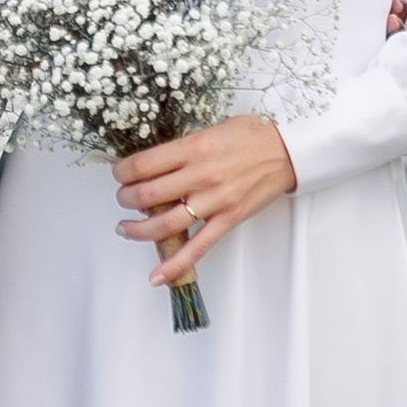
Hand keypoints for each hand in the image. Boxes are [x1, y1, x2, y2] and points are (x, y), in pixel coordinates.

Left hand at [115, 115, 295, 294]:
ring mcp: (215, 201)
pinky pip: (198, 248)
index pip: (142, 164)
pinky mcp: (228, 220)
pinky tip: (157, 276)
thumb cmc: (249, 135)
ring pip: (165, 224)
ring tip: (125, 228)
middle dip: (125, 199)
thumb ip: (182, 148)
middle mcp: (201, 175)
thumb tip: (152, 164)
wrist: (287, 150)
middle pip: (147, 195)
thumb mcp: (209, 129)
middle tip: (123, 198)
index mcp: (193, 148)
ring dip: (138, 230)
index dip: (122, 172)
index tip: (119, 175)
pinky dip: (175, 265)